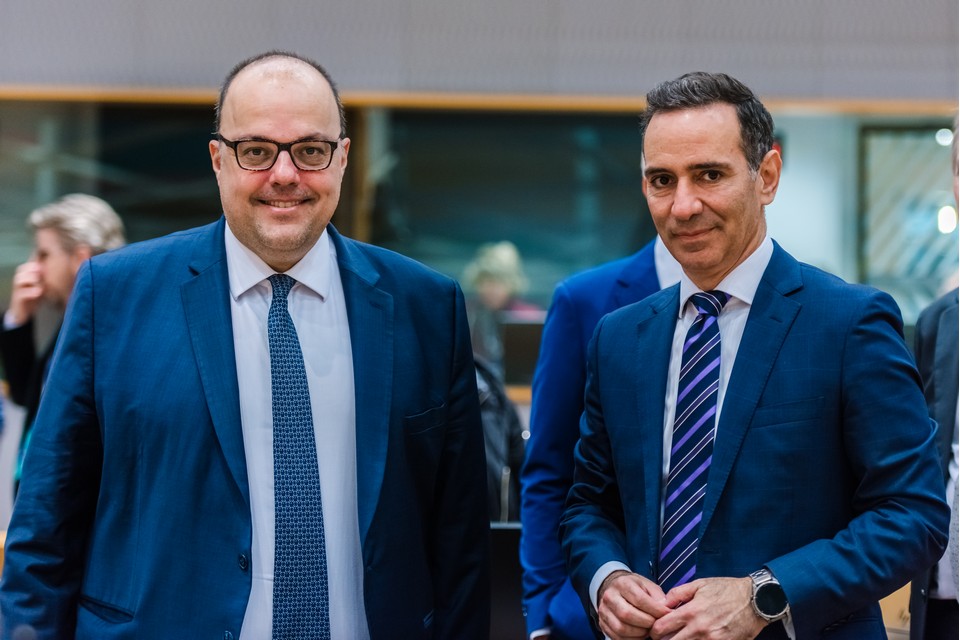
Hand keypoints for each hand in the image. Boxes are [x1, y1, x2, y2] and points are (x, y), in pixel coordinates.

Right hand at [9, 261, 43, 325]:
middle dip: (32, 269)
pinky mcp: (17, 300)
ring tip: (39, 282)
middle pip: (21, 270)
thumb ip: (47, 279)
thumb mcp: (42, 287)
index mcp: (25, 277)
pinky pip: (20, 294)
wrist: (24, 313)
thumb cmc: (34, 298)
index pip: (27, 265)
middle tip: (42, 272)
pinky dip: (30, 292)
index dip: (35, 264)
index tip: (46, 267)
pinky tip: (38, 292)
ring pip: (19, 280)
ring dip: (30, 279)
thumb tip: (64, 271)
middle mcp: (19, 282)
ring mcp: (17, 290)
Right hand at [596, 570, 671, 639]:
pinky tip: (640, 634)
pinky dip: (632, 639)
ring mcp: (604, 611)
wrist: (615, 589)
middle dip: (647, 623)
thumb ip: (658, 596)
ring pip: (621, 628)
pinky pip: (617, 637)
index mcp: (622, 583)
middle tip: (656, 624)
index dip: (655, 610)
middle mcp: (610, 596)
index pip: (639, 599)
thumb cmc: (634, 588)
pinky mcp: (602, 623)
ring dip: (640, 633)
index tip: (667, 614)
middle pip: (627, 615)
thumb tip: (666, 609)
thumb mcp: (647, 585)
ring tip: (648, 629)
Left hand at [649, 577, 765, 639]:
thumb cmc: (728, 590)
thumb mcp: (700, 584)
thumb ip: (678, 593)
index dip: (654, 631)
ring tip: (681, 637)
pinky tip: (696, 639)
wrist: (756, 600)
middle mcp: (699, 629)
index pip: (662, 628)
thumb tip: (663, 603)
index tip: (656, 631)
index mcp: (691, 612)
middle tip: (665, 638)